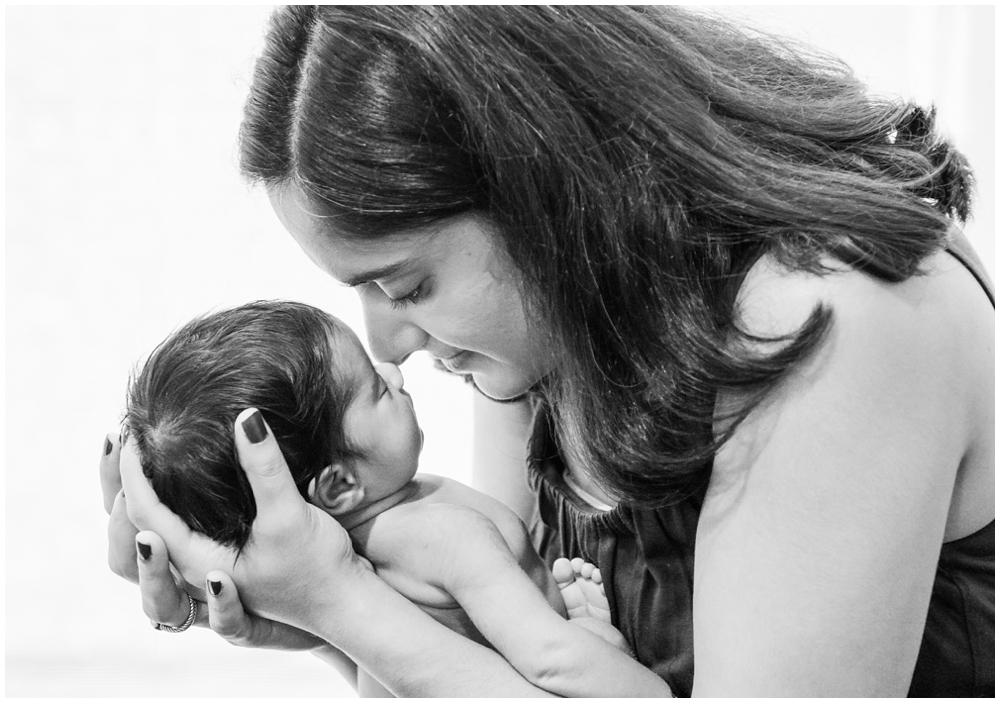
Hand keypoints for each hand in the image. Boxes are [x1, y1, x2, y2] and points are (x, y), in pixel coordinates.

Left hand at [121, 408, 367, 633]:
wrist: (346, 605)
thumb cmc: (318, 568)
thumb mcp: (289, 514)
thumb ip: (265, 467)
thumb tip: (245, 415)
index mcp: (198, 562)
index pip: (144, 513)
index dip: (132, 470)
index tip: (132, 432)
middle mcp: (194, 572)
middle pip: (134, 531)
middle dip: (122, 486)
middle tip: (128, 441)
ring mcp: (208, 573)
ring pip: (153, 541)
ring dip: (139, 504)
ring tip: (142, 466)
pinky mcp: (227, 565)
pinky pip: (177, 541)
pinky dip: (164, 515)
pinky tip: (179, 492)